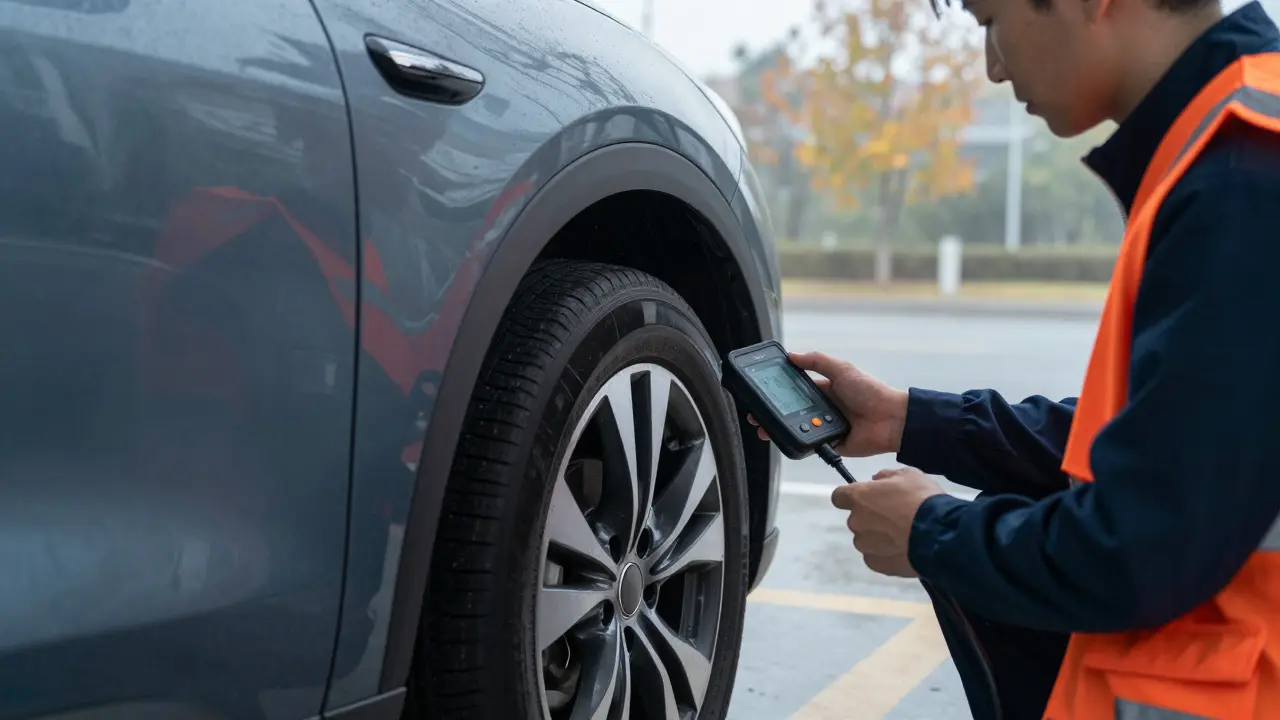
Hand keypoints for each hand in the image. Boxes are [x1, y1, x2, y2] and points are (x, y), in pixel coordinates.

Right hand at [748, 350, 908, 456]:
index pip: (794, 389)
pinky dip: (797, 442)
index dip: (777, 390)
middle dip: (771, 413)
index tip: (760, 391)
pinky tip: (784, 440)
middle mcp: (822, 408)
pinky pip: (809, 444)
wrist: (891, 420)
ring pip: (795, 428)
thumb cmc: (871, 392)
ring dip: (778, 428)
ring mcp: (824, 426)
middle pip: (790, 411)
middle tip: (754, 415)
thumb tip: (791, 355)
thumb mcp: (843, 369)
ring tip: (763, 428)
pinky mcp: (829, 443)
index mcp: (824, 389)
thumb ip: (817, 361)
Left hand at [830, 466, 945, 577]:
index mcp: (860, 497)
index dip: (850, 496)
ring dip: (878, 537)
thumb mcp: (908, 475)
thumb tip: (875, 480)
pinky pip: (876, 556)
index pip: (839, 496)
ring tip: (903, 536)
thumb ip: (886, 476)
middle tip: (895, 517)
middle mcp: (856, 521)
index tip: (864, 498)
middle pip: (857, 519)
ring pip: (866, 539)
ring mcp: (864, 545)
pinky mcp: (875, 564)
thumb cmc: (922, 500)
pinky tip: (904, 549)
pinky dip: (886, 553)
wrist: (939, 535)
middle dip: (871, 518)